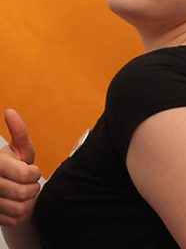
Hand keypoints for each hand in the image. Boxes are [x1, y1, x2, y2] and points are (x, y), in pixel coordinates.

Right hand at [0, 109, 40, 226]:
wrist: (6, 188)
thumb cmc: (14, 165)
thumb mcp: (19, 148)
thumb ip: (19, 132)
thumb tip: (10, 112)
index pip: (26, 174)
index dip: (34, 173)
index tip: (30, 171)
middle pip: (24, 192)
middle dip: (33, 188)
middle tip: (29, 183)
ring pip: (20, 209)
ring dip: (27, 202)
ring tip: (22, 194)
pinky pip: (15, 220)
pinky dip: (20, 214)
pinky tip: (15, 204)